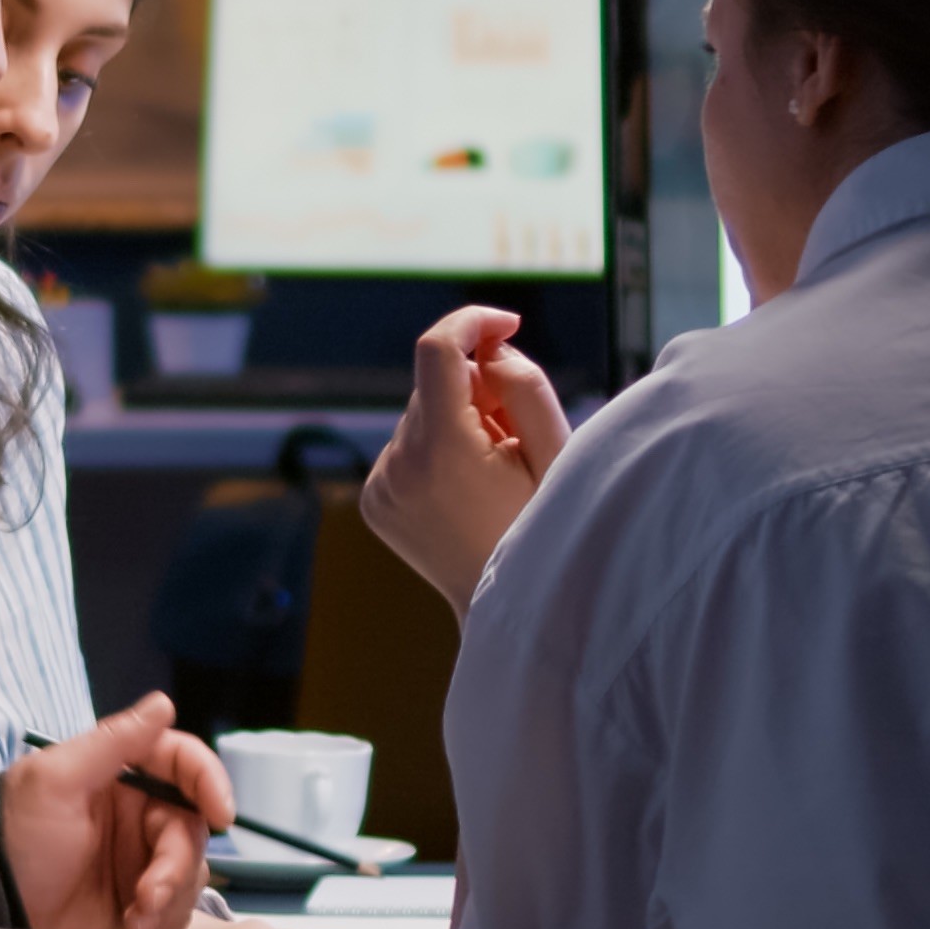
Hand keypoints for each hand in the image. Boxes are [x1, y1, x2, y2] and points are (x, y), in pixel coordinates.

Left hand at [1, 695, 222, 928]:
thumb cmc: (14, 837)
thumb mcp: (55, 782)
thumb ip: (112, 742)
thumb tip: (163, 703)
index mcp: (120, 775)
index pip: (183, 764)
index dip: (210, 783)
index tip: (221, 814)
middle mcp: (136, 814)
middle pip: (192, 830)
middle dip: (175, 869)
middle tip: (147, 896)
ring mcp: (137, 860)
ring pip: (191, 875)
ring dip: (169, 903)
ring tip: (133, 922)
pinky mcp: (136, 903)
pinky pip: (176, 912)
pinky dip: (162, 926)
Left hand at [358, 305, 571, 605]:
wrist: (504, 607)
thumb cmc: (542, 528)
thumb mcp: (555, 451)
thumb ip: (525, 386)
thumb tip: (489, 351)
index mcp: (442, 449)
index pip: (437, 349)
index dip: (472, 322)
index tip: (507, 325)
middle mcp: (398, 463)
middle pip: (436, 384)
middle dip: (478, 389)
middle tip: (515, 435)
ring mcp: (380, 484)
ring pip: (422, 414)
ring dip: (458, 422)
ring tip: (493, 473)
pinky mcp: (374, 499)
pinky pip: (407, 447)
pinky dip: (437, 450)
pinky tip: (465, 489)